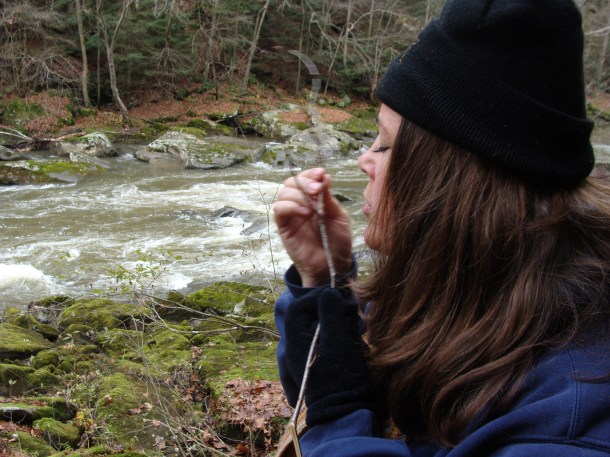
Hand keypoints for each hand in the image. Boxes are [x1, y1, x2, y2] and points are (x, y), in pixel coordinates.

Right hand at [273, 168, 351, 286]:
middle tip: (317, 189)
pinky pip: (279, 210)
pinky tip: (305, 212)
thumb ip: (330, 199)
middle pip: (291, 182)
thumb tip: (325, 177)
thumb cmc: (338, 242)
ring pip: (283, 193)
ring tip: (314, 205)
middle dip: (304, 182)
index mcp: (314, 200)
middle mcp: (300, 205)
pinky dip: (291, 206)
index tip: (321, 174)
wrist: (333, 266)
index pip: (305, 179)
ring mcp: (291, 216)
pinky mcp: (284, 227)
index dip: (310, 173)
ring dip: (298, 194)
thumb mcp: (339, 217)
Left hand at [284, 286, 372, 425]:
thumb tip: (328, 292)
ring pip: (325, 326)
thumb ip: (331, 314)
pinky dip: (345, 334)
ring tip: (357, 326)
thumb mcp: (338, 342)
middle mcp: (301, 347)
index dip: (317, 296)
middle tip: (352, 310)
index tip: (338, 295)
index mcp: (296, 341)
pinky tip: (358, 340)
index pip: (299, 307)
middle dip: (332, 309)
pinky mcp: (328, 361)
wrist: (350, 414)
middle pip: (312, 315)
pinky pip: (333, 339)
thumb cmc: (342, 379)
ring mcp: (314, 355)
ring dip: (341, 321)